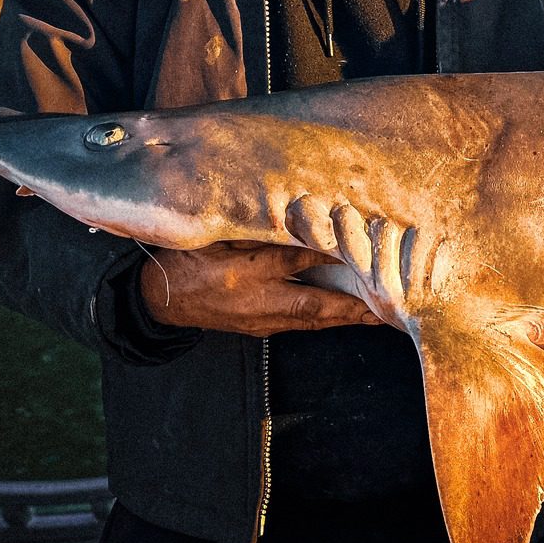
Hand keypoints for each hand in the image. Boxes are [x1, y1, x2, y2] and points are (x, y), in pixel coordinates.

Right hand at [138, 241, 380, 336]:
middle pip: (313, 303)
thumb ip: (254, 227)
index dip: (328, 251)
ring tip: (378, 315)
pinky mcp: (258, 328)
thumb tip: (297, 214)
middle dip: (351, 306)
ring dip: (345, 318)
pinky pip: (299, 325)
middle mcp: (255, 300)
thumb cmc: (186, 258)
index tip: (360, 244)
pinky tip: (346, 316)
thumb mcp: (216, 235)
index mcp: (243, 272)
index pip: (295, 259)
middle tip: (386, 305)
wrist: (157, 298)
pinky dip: (325, 320)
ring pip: (310, 320)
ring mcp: (258, 319)